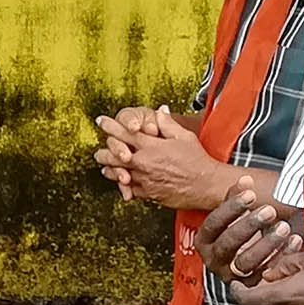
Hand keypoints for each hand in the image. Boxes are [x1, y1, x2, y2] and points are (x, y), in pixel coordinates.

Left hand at [98, 108, 225, 210]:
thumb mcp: (184, 137)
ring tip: (105, 167)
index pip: (124, 133)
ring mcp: (144, 180)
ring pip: (118, 174)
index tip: (101, 121)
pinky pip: (129, 189)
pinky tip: (122, 182)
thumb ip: (167, 123)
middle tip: (98, 151)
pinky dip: (123, 186)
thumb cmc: (197, 161)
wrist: (205, 185)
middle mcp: (144, 163)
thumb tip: (159, 111)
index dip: (110, 126)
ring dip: (110, 170)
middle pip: (114, 156)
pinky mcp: (147, 193)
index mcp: (151, 146)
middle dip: (104, 152)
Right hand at [193, 186, 303, 284]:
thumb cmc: (243, 230)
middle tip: (269, 211)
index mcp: (205, 240)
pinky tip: (294, 240)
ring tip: (284, 227)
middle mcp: (215, 259)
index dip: (231, 209)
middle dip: (249, 226)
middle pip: (227, 244)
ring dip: (266, 244)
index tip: (250, 194)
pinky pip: (267, 274)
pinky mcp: (252, 285)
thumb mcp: (236, 213)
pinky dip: (283, 256)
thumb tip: (246, 180)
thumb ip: (237, 196)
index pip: (213, 224)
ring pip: (245, 263)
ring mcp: (233, 275)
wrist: (250, 257)